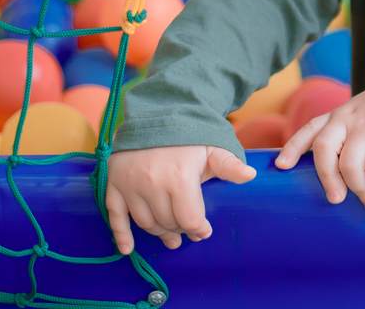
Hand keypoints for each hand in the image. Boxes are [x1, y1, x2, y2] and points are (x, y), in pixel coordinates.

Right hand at [105, 145, 256, 254]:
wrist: (155, 116)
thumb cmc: (188, 137)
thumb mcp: (213, 149)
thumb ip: (230, 165)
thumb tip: (250, 175)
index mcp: (180, 176)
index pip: (189, 219)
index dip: (199, 229)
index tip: (204, 231)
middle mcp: (152, 183)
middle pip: (168, 223)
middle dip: (181, 230)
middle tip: (187, 233)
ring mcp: (130, 185)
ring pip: (146, 222)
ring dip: (159, 233)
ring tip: (170, 237)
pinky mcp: (114, 184)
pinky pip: (115, 216)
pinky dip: (121, 235)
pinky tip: (128, 249)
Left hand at [275, 79, 364, 214]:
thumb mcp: (358, 116)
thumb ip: (345, 138)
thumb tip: (341, 180)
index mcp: (337, 117)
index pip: (309, 130)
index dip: (293, 148)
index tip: (282, 166)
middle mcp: (347, 121)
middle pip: (324, 149)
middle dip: (327, 178)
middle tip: (336, 199)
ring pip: (351, 164)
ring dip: (361, 189)